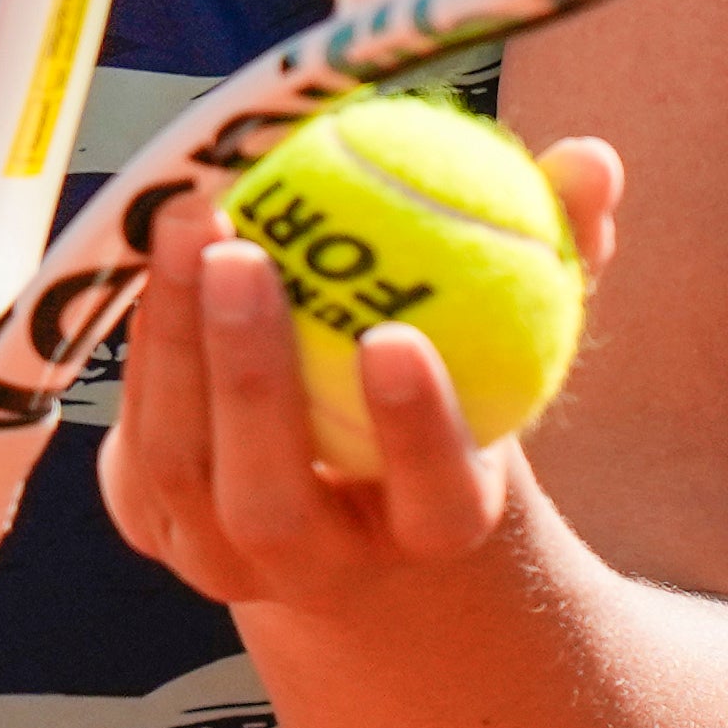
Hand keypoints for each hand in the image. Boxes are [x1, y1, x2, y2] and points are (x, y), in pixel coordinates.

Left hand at [100, 135, 622, 613]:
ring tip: (188, 223)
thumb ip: (558, 250)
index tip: (395, 334)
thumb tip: (593, 159)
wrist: (361, 515)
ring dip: (174, 343)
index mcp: (436, 531)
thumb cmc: (458, 391)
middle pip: (271, 499)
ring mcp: (225, 557)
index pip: (433, 498)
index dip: (416, 428)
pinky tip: (154, 254)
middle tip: (244, 250)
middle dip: (251, 380)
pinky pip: (134, 435)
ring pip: (179, 464)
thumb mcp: (519, 332)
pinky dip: (143, 347)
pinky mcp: (153, 523)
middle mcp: (323, 568)